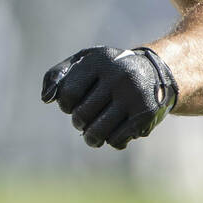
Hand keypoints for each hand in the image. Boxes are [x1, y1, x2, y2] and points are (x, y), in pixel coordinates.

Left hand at [42, 45, 177, 148]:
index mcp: (99, 61)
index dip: (65, 104)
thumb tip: (46, 98)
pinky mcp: (145, 114)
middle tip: (82, 120)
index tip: (71, 104)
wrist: (156, 72)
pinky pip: (117, 139)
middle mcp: (118, 76)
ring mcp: (134, 96)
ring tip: (91, 135)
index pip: (68, 93)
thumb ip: (59, 75)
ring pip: (99, 131)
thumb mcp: (84, 62)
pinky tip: (111, 134)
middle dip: (78, 121)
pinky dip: (111, 141)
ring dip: (91, 138)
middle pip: (83, 114)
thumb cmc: (109, 69)